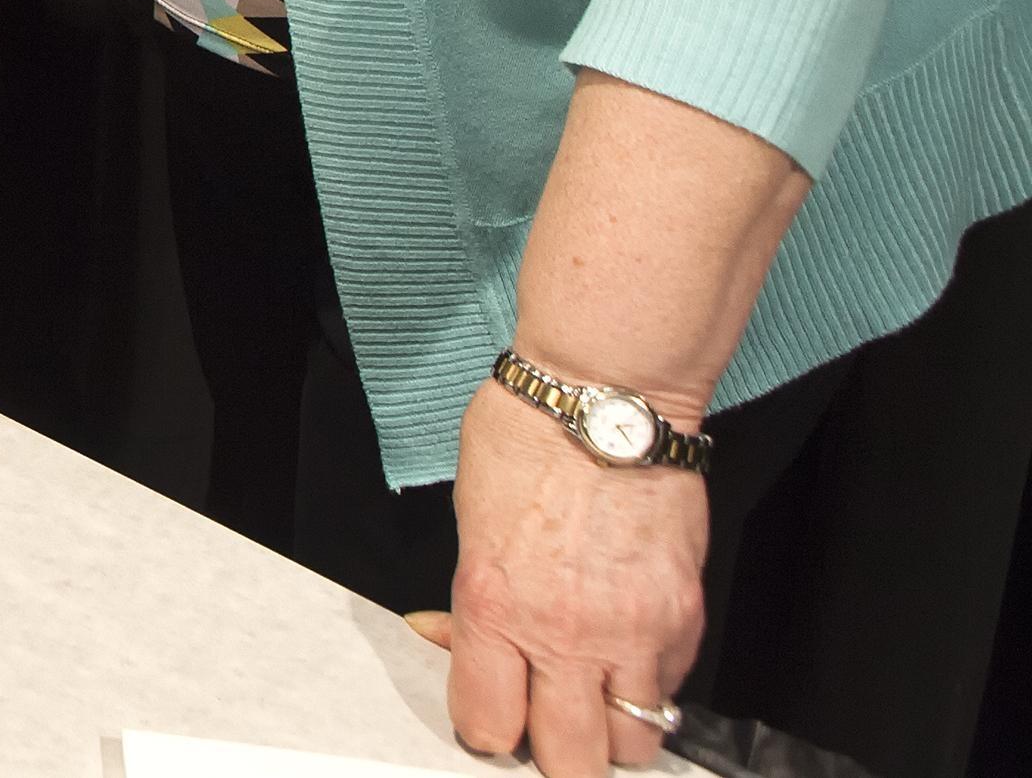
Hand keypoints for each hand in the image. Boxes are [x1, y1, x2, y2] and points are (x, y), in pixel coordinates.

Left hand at [441, 378, 704, 772]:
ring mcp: (635, 632)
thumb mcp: (468, 520)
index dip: (486, 728)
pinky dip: (650, 682)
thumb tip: (455, 641)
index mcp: (494, 606)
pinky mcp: (686, 617)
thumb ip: (470, 599)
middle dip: (555, 751)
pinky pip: (671, 687)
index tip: (489, 714)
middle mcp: (566, 633)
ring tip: (593, 692)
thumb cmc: (523, 441)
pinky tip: (629, 648)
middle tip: (546, 719)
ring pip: (633, 740)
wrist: (604, 398)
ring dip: (611, 727)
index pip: (488, 724)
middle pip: (571, 760)